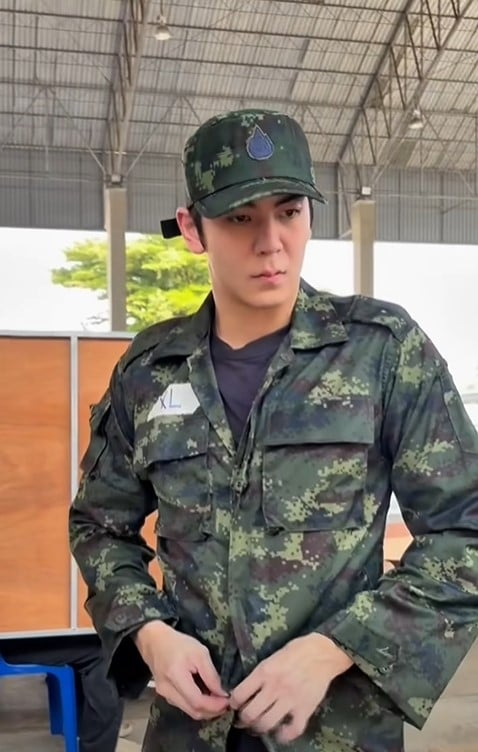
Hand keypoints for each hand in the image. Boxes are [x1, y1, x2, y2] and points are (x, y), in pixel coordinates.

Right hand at [134, 621, 229, 720]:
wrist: (155, 642)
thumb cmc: (179, 644)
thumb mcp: (200, 653)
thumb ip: (211, 675)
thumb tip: (222, 693)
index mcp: (176, 676)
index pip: (197, 701)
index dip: (214, 705)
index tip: (228, 701)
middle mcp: (167, 690)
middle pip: (193, 711)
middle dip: (212, 711)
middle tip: (226, 703)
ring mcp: (164, 695)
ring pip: (189, 711)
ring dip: (205, 709)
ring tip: (218, 700)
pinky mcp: (165, 696)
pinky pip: (184, 706)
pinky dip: (197, 705)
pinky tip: (205, 697)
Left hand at [230, 633, 352, 743]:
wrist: (323, 652)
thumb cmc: (297, 650)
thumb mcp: (272, 657)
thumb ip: (260, 674)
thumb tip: (248, 690)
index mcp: (264, 671)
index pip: (239, 694)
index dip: (233, 703)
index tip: (235, 705)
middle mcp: (274, 687)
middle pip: (250, 714)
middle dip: (244, 720)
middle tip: (244, 720)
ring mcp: (290, 700)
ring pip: (267, 724)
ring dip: (259, 728)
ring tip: (259, 726)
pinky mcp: (305, 709)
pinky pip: (292, 730)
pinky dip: (284, 735)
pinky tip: (280, 732)